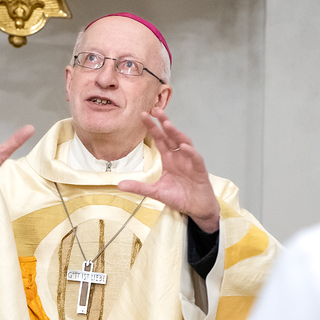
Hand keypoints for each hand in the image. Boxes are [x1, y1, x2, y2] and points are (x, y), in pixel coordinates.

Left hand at [118, 111, 220, 232]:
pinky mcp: (200, 170)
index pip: (160, 139)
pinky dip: (190, 152)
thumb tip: (119, 185)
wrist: (196, 209)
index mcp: (169, 159)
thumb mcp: (155, 192)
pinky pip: (196, 159)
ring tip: (167, 125)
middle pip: (172, 136)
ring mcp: (190, 162)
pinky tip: (183, 146)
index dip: (152, 127)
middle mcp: (179, 157)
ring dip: (176, 134)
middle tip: (156, 110)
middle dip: (164, 123)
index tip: (143, 115)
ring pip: (184, 143)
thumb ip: (139, 187)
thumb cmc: (179, 197)